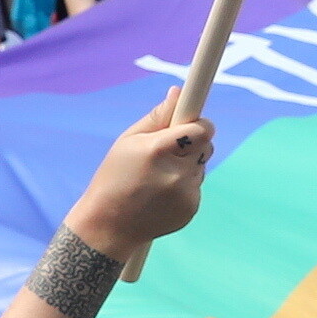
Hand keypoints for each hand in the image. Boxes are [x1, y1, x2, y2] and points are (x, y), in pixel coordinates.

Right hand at [64, 96, 212, 251]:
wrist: (110, 225)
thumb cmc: (115, 177)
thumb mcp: (128, 141)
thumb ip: (157, 117)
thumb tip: (179, 92)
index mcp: (159, 150)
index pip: (202, 129)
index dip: (200, 123)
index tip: (196, 122)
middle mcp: (177, 172)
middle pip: (206, 145)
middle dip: (193, 143)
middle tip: (169, 150)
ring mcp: (186, 193)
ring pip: (201, 166)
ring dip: (187, 165)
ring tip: (157, 177)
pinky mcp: (191, 208)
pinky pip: (196, 186)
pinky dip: (184, 186)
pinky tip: (161, 194)